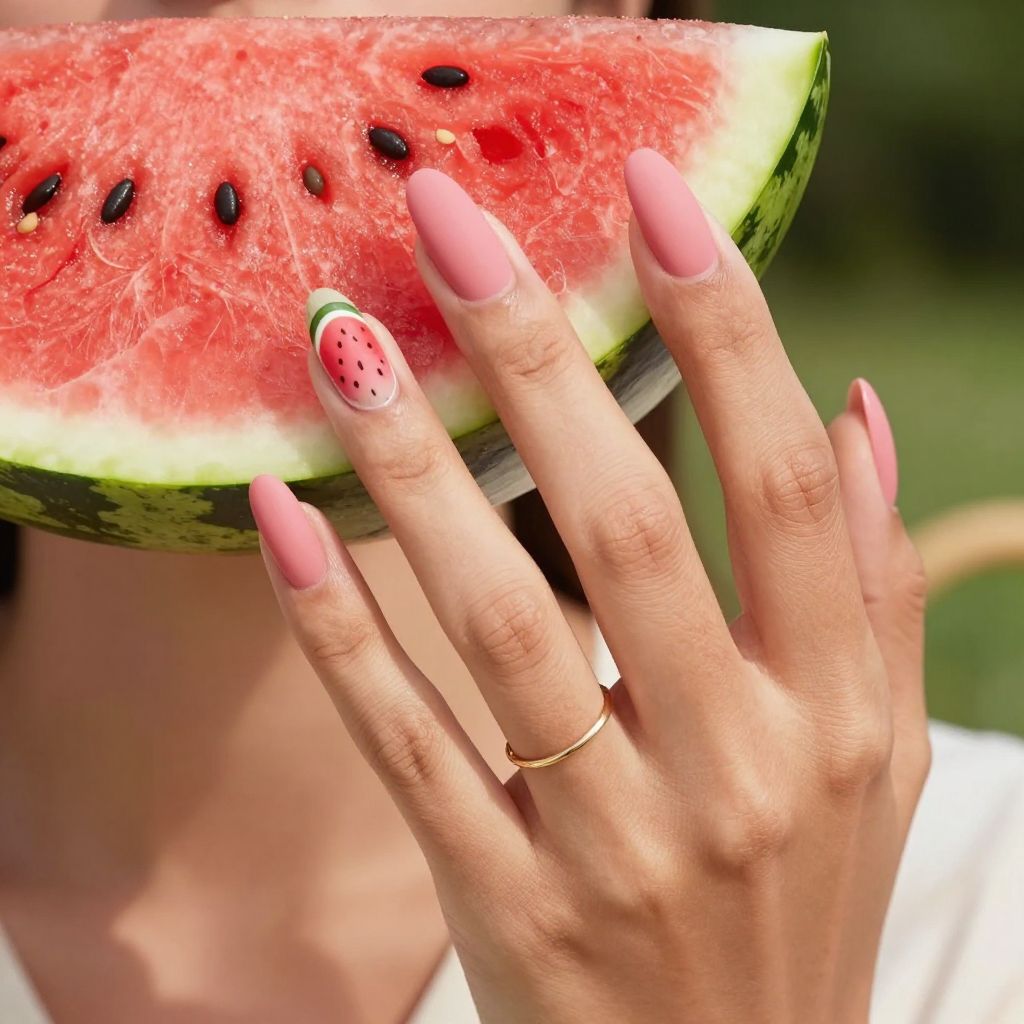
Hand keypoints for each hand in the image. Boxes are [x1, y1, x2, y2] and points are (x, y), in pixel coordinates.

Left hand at [249, 149, 929, 1023]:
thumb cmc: (803, 903)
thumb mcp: (880, 754)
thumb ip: (866, 587)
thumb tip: (853, 417)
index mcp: (837, 712)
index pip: (777, 483)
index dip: (721, 324)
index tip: (649, 194)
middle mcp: (737, 765)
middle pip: (626, 522)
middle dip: (538, 355)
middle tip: (448, 222)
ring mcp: (620, 844)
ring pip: (501, 622)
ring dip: (415, 469)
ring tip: (343, 336)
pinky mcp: (512, 907)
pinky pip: (412, 746)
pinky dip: (340, 629)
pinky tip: (281, 516)